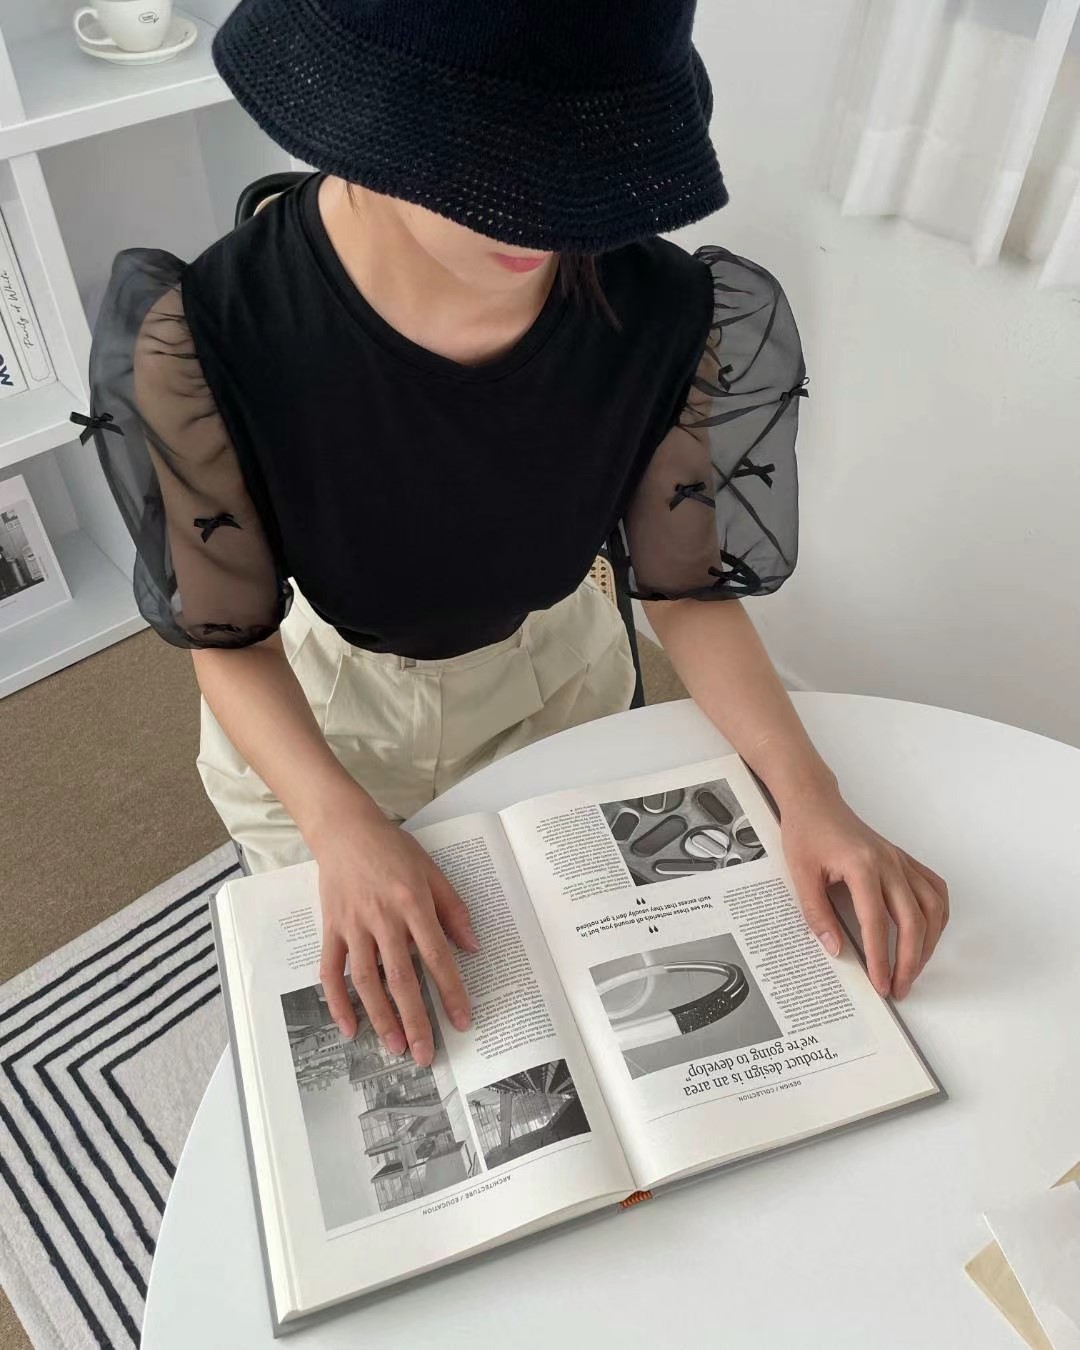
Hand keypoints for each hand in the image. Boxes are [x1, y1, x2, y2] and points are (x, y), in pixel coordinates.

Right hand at [311, 794, 477, 1065]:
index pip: (436, 956)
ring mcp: (353, 925)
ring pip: (366, 981)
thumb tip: (471, 947)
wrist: (344, 829)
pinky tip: (349, 1027)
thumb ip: (452, 909)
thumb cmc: (392, 848)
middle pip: (400, 978)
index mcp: (412, 903)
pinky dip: (338, 1001)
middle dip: (415, 1019)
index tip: (461, 1020)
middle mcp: (382, 918)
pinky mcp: (330, 928)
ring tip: (394, 1047)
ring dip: (380, 1018)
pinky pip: (330, 971)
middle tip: (425, 1054)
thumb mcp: (431, 870)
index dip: (450, 991)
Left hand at [780, 786, 948, 999]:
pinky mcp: (903, 860)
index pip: (876, 923)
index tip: (880, 983)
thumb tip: (835, 948)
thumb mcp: (800, 874)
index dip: (880, 958)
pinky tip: (929, 933)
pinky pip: (934, 888)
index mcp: (861, 866)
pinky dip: (938, 914)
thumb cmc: (807, 832)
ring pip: (932, 906)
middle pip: (913, 920)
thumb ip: (817, 914)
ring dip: (928, 942)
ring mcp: (899, 861)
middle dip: (909, 960)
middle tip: (899, 986)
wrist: (815, 801)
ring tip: (914, 968)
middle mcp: (888, 863)